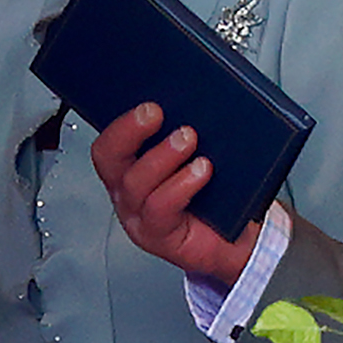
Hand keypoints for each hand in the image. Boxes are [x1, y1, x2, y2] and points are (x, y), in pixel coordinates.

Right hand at [90, 103, 260, 289]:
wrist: (233, 241)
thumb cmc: (213, 199)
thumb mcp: (195, 157)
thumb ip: (183, 134)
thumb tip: (191, 101)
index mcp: (130, 169)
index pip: (109, 143)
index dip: (122, 123)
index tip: (148, 105)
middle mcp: (128, 192)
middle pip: (110, 158)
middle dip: (130, 130)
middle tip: (156, 113)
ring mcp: (139, 216)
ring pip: (135, 182)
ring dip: (162, 155)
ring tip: (188, 139)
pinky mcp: (157, 236)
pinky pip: (160, 208)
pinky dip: (181, 185)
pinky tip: (201, 171)